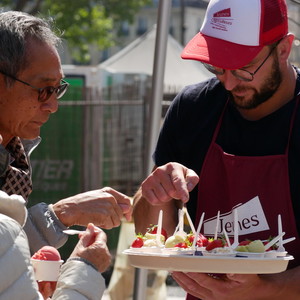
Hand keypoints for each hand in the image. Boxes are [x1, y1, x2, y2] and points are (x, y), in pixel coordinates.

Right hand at [52, 187, 131, 227]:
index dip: (128, 210)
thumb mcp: (98, 198)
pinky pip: (110, 225)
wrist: (70, 209)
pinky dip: (104, 226)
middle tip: (102, 218)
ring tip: (98, 218)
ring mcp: (108, 206)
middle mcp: (110, 197)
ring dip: (109, 223)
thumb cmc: (83, 204)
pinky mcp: (105, 215)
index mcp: (109, 191)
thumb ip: (113, 202)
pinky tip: (96, 221)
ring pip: (117, 221)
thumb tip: (128, 209)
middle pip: (121, 214)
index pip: (126, 201)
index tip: (127, 217)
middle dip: (114, 219)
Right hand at [70, 223, 110, 272]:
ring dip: (93, 245)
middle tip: (81, 238)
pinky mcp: (105, 264)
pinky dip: (96, 252)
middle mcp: (106, 252)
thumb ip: (87, 235)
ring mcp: (106, 259)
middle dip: (92, 238)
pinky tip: (87, 254)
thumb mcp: (80, 246)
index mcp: (101, 247)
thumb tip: (91, 226)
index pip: (101, 233)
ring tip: (83, 248)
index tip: (87, 231)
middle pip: (100, 240)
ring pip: (101, 248)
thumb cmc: (77, 262)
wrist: (78, 279)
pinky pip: (101, 255)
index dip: (94, 231)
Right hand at [141, 162, 198, 204]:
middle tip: (175, 191)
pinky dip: (159, 201)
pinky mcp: (144, 186)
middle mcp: (160, 170)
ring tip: (167, 191)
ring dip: (167, 198)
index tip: (185, 199)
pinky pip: (154, 201)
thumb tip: (188, 187)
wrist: (162, 178)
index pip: (178, 181)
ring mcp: (151, 178)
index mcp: (172, 166)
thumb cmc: (178, 177)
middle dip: (175, 195)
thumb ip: (192, 179)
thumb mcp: (188, 175)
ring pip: (163, 197)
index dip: (182, 191)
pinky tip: (159, 194)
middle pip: (171, 192)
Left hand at [171, 271, 290, 299]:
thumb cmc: (252, 281)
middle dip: (181, 275)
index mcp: (222, 290)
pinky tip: (182, 278)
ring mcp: (212, 299)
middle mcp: (215, 297)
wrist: (259, 293)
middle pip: (193, 285)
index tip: (181, 263)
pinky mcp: (212, 298)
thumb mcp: (246, 273)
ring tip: (173, 271)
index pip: (201, 279)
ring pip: (192, 290)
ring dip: (181, 280)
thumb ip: (234, 268)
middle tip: (172, 265)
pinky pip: (196, 292)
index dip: (190, 270)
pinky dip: (187, 285)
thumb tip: (221, 262)